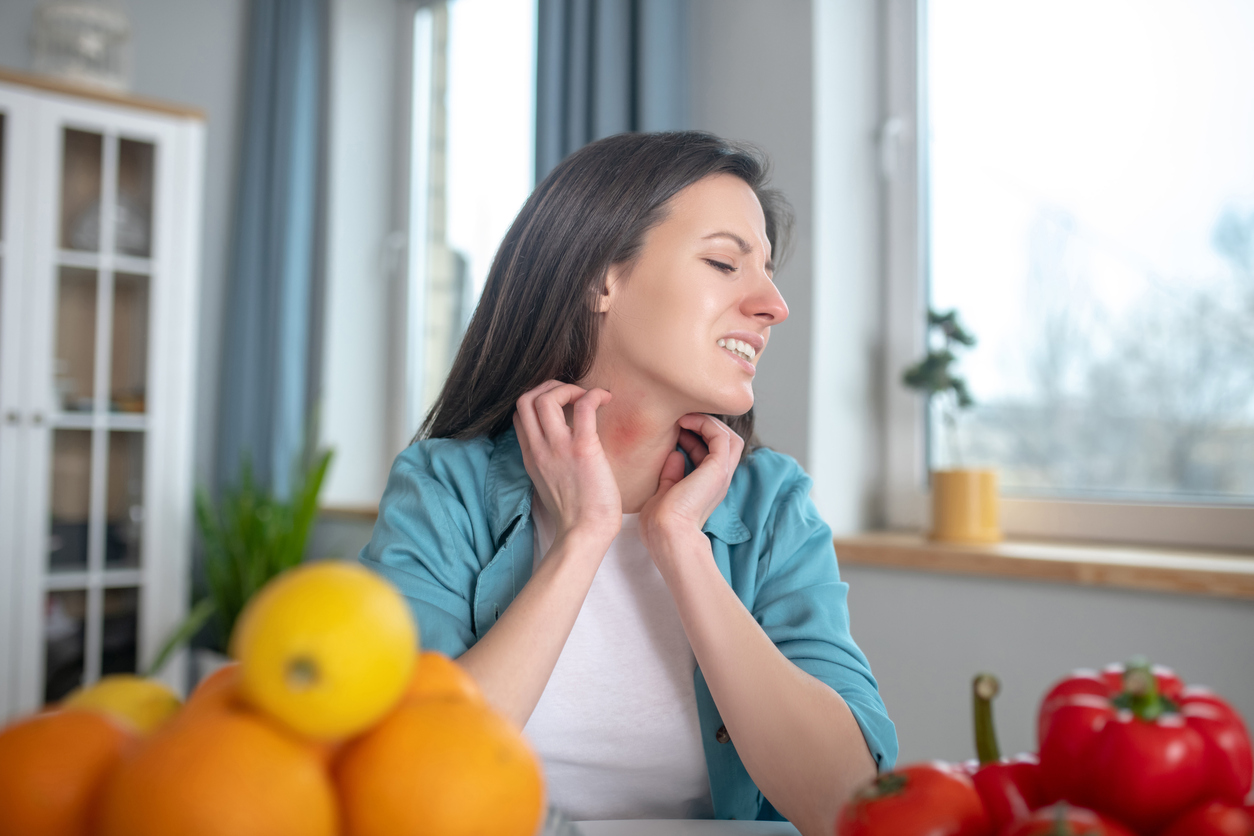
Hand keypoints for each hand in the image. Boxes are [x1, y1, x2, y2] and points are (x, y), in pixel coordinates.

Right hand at [513, 381, 620, 542]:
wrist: (585, 533)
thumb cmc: (576, 512)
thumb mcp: (549, 482)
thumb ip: (548, 460)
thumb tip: (563, 444)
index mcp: (531, 456)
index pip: (519, 414)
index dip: (538, 399)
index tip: (561, 403)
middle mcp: (539, 449)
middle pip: (525, 399)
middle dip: (548, 387)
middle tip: (572, 394)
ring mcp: (558, 448)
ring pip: (545, 398)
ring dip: (567, 388)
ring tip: (586, 396)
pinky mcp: (583, 448)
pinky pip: (583, 407)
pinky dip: (594, 394)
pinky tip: (606, 399)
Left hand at [639, 413, 743, 566]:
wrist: (666, 534)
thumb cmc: (659, 522)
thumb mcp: (664, 492)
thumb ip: (671, 474)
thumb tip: (674, 454)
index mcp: (707, 486)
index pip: (711, 453)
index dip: (695, 437)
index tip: (674, 431)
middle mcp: (718, 479)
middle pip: (726, 442)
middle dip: (706, 426)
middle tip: (681, 419)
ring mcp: (721, 474)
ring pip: (729, 436)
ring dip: (708, 422)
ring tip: (685, 417)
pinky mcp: (718, 469)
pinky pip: (720, 435)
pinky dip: (705, 423)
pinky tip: (685, 422)